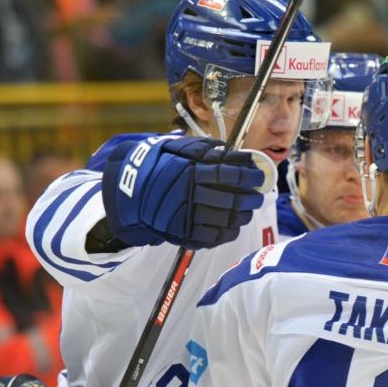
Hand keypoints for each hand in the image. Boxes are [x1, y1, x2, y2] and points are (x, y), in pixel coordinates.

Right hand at [102, 135, 266, 248]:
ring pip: (227, 220)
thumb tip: (232, 152)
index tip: (259, 176)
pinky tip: (232, 224)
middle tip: (257, 195)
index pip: (229, 174)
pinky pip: (214, 237)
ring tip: (247, 209)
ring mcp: (186, 218)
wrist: (128, 194)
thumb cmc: (156, 168)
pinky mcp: (184, 234)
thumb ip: (203, 149)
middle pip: (232, 199)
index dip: (249, 175)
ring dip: (243, 215)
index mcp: (189, 172)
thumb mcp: (175, 149)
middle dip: (251, 198)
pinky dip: (228, 231)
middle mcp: (189, 196)